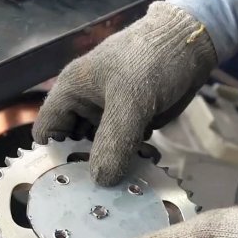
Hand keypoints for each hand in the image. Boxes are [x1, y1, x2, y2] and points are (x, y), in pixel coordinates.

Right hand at [32, 1, 216, 185]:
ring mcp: (108, 115)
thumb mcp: (130, 100)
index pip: (46, 131)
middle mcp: (84, 105)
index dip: (52, 158)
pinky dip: (131, 159)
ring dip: (112, 166)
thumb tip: (100, 180)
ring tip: (127, 184)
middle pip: (72, 146)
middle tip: (100, 194)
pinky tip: (145, 169)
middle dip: (85, 168)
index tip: (68, 184)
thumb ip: (114, 141)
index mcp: (70, 92)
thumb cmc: (151, 60)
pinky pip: (123, 147)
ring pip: (100, 150)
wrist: (190, 43)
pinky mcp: (130, 121)